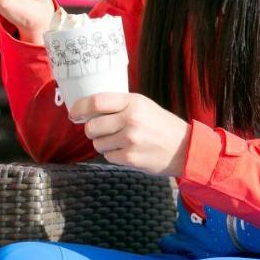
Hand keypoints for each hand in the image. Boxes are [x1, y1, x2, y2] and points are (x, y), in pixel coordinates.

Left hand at [68, 92, 189, 176]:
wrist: (186, 148)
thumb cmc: (161, 125)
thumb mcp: (143, 105)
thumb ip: (118, 105)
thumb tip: (86, 111)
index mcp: (132, 102)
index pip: (96, 102)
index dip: (79, 108)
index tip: (73, 113)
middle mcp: (130, 119)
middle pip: (92, 126)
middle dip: (91, 131)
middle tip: (100, 132)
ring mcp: (130, 139)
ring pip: (97, 143)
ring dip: (103, 144)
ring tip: (120, 142)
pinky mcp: (131, 157)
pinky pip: (108, 156)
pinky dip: (114, 155)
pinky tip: (128, 151)